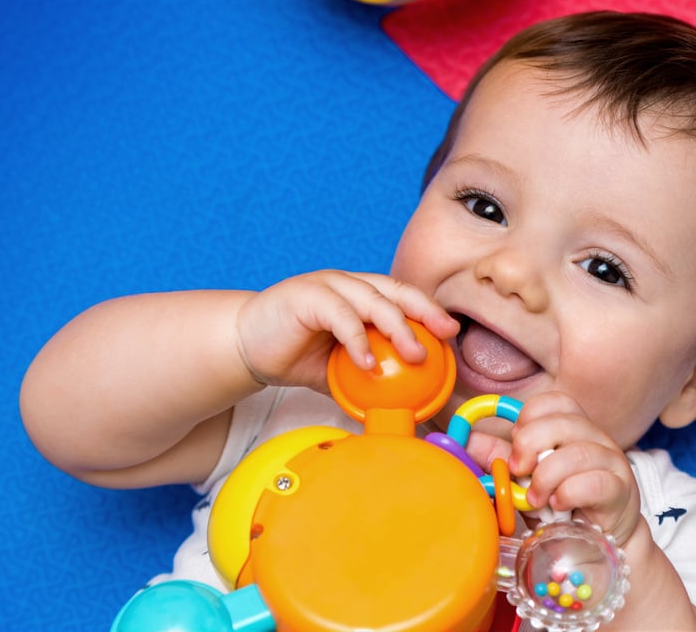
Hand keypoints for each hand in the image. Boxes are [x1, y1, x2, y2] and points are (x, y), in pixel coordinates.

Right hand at [235, 270, 458, 388]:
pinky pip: (340, 316)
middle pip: (395, 292)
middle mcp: (347, 284)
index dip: (428, 310)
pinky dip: (357, 340)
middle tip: (443, 337)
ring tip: (414, 355)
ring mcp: (326, 286)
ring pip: (372, 300)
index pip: (402, 296)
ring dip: (397, 328)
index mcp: (360, 295)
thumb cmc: (294, 354)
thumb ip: (366, 380)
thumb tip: (399, 410)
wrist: (244, 346)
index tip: (451, 333)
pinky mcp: (305, 296)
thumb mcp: (339, 370)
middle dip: (423, 312)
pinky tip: (368, 364)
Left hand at [468, 392, 641, 545]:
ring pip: (578, 452)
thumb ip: (500, 458)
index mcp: (573, 428)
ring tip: (536, 499)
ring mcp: (612, 461)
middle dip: (531, 445)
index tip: (515, 446)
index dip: (529, 418)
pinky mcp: (621, 490)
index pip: (555, 401)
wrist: (598, 543)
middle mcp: (595, 438)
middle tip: (519, 471)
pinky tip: (559, 506)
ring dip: (547, 477)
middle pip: (563, 421)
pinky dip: (569, 494)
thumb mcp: (525, 479)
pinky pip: (595, 482)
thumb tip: (466, 440)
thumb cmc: (561, 505)